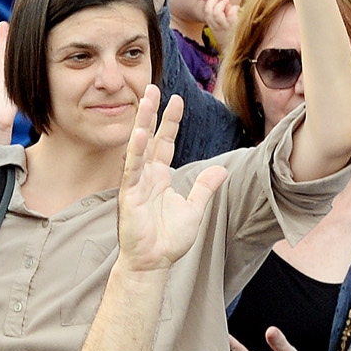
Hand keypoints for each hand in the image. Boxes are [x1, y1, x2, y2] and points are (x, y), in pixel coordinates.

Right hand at [114, 89, 223, 273]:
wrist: (153, 263)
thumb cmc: (169, 240)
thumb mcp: (194, 210)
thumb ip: (205, 188)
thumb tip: (222, 169)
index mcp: (159, 176)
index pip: (164, 142)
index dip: (170, 121)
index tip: (176, 99)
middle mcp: (146, 175)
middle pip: (149, 137)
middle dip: (151, 112)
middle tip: (153, 87)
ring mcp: (135, 183)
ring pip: (138, 146)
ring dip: (142, 123)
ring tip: (146, 100)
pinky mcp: (128, 195)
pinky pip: (132, 170)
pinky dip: (135, 152)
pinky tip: (139, 134)